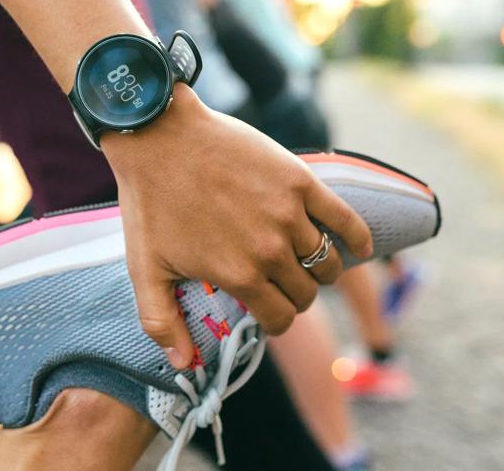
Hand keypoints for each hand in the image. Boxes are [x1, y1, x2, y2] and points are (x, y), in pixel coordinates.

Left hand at [102, 85, 371, 368]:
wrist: (159, 136)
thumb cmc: (149, 202)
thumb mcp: (145, 269)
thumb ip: (161, 322)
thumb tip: (184, 366)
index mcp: (239, 275)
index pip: (280, 318)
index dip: (273, 321)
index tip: (264, 312)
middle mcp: (271, 250)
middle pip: (306, 293)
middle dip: (294, 296)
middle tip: (278, 286)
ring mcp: (290, 215)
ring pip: (327, 262)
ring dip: (319, 270)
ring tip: (302, 263)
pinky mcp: (301, 181)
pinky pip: (345, 220)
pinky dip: (357, 239)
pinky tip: (358, 247)